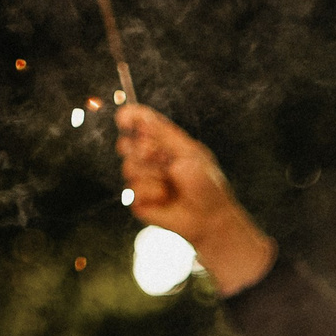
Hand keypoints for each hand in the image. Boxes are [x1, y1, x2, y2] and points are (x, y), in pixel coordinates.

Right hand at [114, 105, 276, 293]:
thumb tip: (142, 119)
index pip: (139, 123)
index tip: (124, 120)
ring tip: (170, 184)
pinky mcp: (139, 200)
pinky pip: (133, 191)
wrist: (210, 217)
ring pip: (128, 167)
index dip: (129, 117)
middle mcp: (148, 159)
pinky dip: (151, 193)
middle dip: (141, 149)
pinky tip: (165, 198)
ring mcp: (142, 180)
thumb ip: (165, 135)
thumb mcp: (189, 153)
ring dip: (152, 175)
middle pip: (125, 144)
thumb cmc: (206, 184)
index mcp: (162, 143)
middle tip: (159, 157)